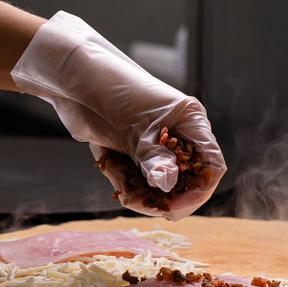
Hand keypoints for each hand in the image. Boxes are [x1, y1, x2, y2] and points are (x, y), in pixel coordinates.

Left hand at [9, 11, 225, 219]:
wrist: (75, 79)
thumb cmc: (113, 94)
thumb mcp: (136, 129)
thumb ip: (154, 159)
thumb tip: (168, 185)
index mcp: (191, 122)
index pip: (212, 165)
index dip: (199, 190)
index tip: (175, 207)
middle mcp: (180, 135)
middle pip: (188, 179)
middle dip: (167, 197)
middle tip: (141, 204)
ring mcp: (158, 144)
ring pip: (162, 183)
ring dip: (144, 194)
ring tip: (124, 193)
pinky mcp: (137, 151)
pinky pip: (141, 179)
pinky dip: (129, 185)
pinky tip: (116, 181)